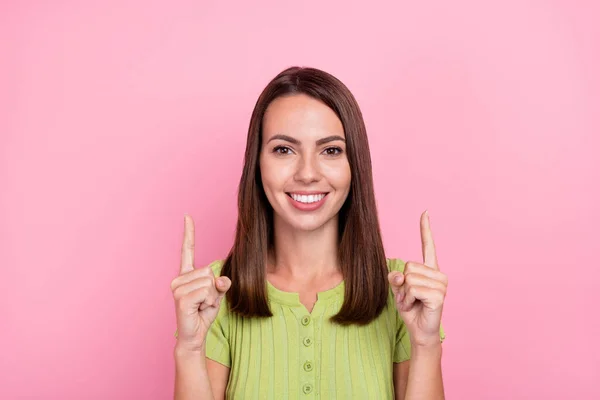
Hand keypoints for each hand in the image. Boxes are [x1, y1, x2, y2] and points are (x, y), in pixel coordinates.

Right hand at [171, 215, 230, 350]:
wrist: (194, 335)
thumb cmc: (203, 313)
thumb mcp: (217, 294)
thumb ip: (221, 283)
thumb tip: (221, 280)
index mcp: (186, 275)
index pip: (188, 250)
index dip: (189, 233)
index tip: (188, 216)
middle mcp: (178, 279)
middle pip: (209, 271)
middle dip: (214, 288)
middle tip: (204, 302)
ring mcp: (177, 288)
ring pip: (209, 283)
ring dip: (212, 297)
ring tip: (200, 306)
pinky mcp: (181, 298)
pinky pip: (207, 292)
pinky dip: (209, 302)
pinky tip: (198, 310)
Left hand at [388, 210, 447, 347]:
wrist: (420, 330)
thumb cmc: (412, 309)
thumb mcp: (399, 289)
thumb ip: (396, 277)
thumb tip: (400, 274)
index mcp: (430, 269)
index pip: (428, 245)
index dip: (425, 229)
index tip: (425, 212)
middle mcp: (439, 274)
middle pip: (408, 266)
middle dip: (402, 284)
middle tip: (409, 297)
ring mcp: (441, 285)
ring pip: (409, 278)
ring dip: (404, 294)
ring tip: (413, 302)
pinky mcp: (438, 295)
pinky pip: (412, 289)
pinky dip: (408, 299)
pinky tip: (417, 306)